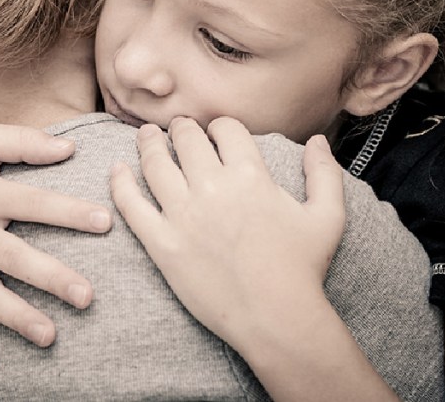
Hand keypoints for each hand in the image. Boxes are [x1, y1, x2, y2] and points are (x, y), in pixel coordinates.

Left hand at [109, 117, 344, 345]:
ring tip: (146, 136)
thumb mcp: (327, 217)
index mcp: (250, 175)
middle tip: (177, 129)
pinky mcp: (162, 243)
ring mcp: (183, 215)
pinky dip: (120, 182)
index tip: (216, 133)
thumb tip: (316, 140)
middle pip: (186, 139)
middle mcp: (213, 188)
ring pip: (154, 163)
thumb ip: (323, 174)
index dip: (219, 126)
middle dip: (181, 128)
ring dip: (148, 143)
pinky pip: (131, 204)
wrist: (276, 318)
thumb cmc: (303, 269)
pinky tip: (117, 169)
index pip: (225, 129)